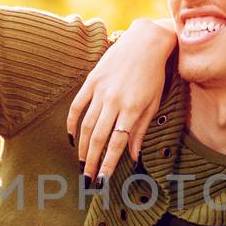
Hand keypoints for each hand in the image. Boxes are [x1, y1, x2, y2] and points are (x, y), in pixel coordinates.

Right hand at [66, 19, 174, 182]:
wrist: (144, 43)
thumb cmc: (153, 76)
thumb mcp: (153, 104)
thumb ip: (140, 130)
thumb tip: (133, 157)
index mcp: (132, 109)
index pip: (117, 144)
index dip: (108, 164)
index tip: (101, 181)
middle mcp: (114, 101)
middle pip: (98, 139)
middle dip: (91, 162)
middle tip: (87, 180)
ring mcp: (100, 91)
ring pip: (86, 126)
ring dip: (82, 148)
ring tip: (80, 164)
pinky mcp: (91, 81)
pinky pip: (77, 106)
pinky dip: (71, 123)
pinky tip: (71, 139)